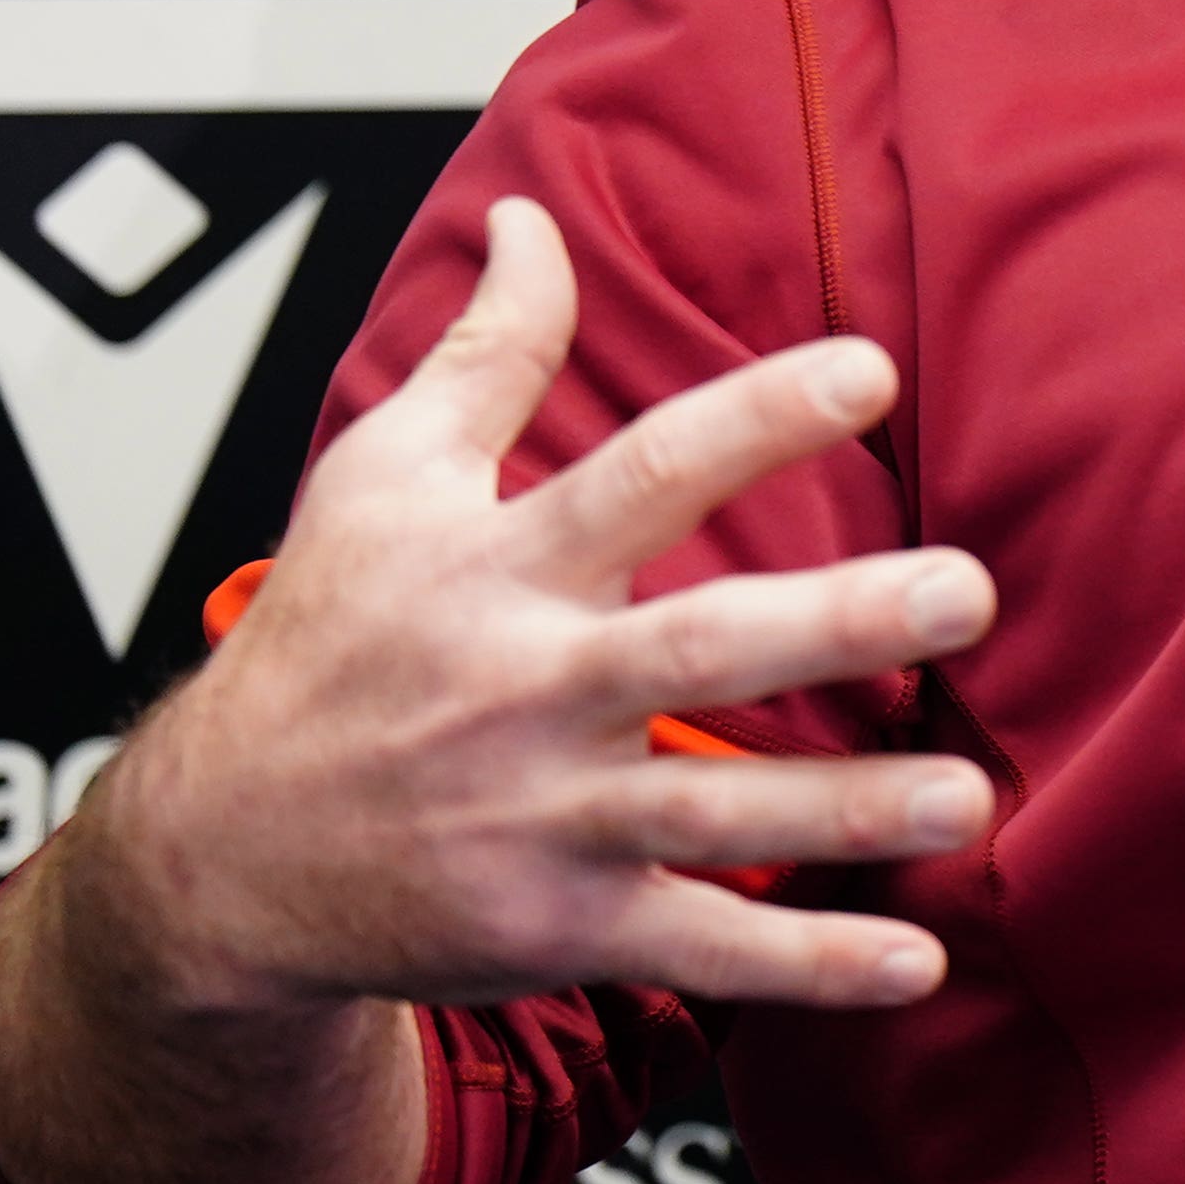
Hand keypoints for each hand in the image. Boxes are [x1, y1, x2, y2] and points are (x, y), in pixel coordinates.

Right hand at [84, 194, 997, 1014]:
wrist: (214, 853)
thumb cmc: (322, 642)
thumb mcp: (380, 478)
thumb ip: (485, 350)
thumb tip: (530, 215)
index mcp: (498, 571)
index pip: (641, 473)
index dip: (756, 419)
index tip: (871, 371)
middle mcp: (526, 692)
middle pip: (698, 650)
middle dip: (838, 622)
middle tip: (970, 589)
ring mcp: (542, 821)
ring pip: (716, 817)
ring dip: (850, 812)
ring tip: (970, 798)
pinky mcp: (554, 928)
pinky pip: (698, 951)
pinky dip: (807, 969)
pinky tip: (916, 965)